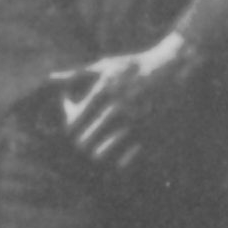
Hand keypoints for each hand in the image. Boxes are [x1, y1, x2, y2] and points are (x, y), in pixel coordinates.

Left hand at [52, 36, 198, 171]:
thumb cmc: (136, 66)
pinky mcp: (152, 135)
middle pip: (82, 143)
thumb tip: (50, 79)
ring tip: (101, 145)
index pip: (72, 124)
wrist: (177, 68)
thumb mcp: (107, 65)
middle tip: (88, 136)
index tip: (77, 121)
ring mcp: (136, 123)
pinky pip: (123, 162)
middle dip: (82, 140)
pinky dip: (118, 159)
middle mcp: (118, 108)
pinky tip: (121, 148)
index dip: (70, 126)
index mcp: (104, 91)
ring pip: (100, 155)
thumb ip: (77, 75)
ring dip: (98, 152)